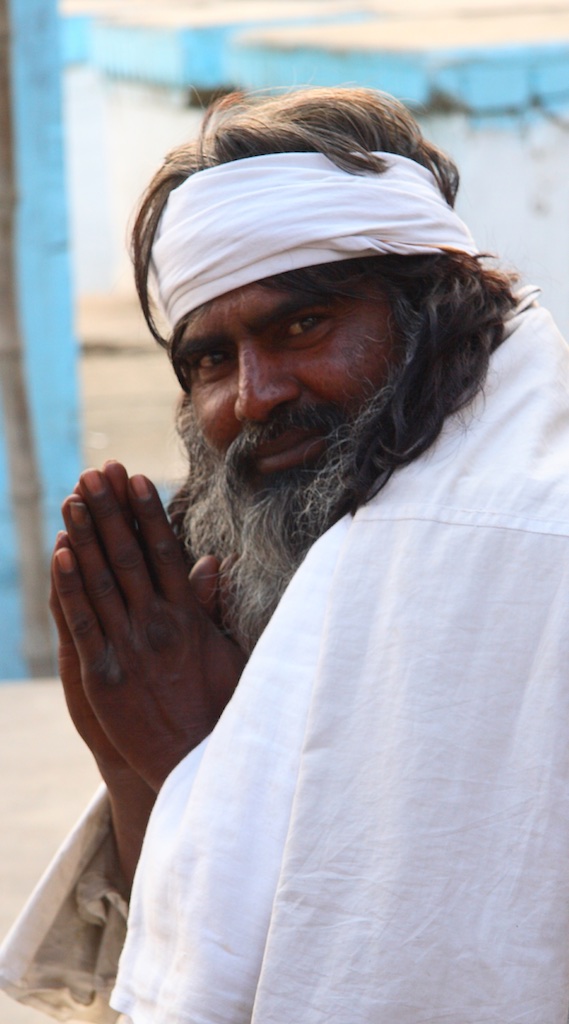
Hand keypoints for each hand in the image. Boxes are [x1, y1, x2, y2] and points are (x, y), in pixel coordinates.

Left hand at [52, 463, 246, 792]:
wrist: (195, 764)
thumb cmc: (217, 707)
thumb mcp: (226, 653)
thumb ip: (212, 606)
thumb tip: (211, 561)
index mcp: (189, 617)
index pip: (164, 550)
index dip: (146, 512)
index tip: (135, 478)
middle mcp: (157, 625)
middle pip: (128, 555)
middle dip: (109, 511)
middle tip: (95, 472)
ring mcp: (127, 649)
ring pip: (101, 580)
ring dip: (85, 535)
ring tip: (73, 498)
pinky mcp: (101, 676)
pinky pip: (83, 622)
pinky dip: (69, 587)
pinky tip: (61, 553)